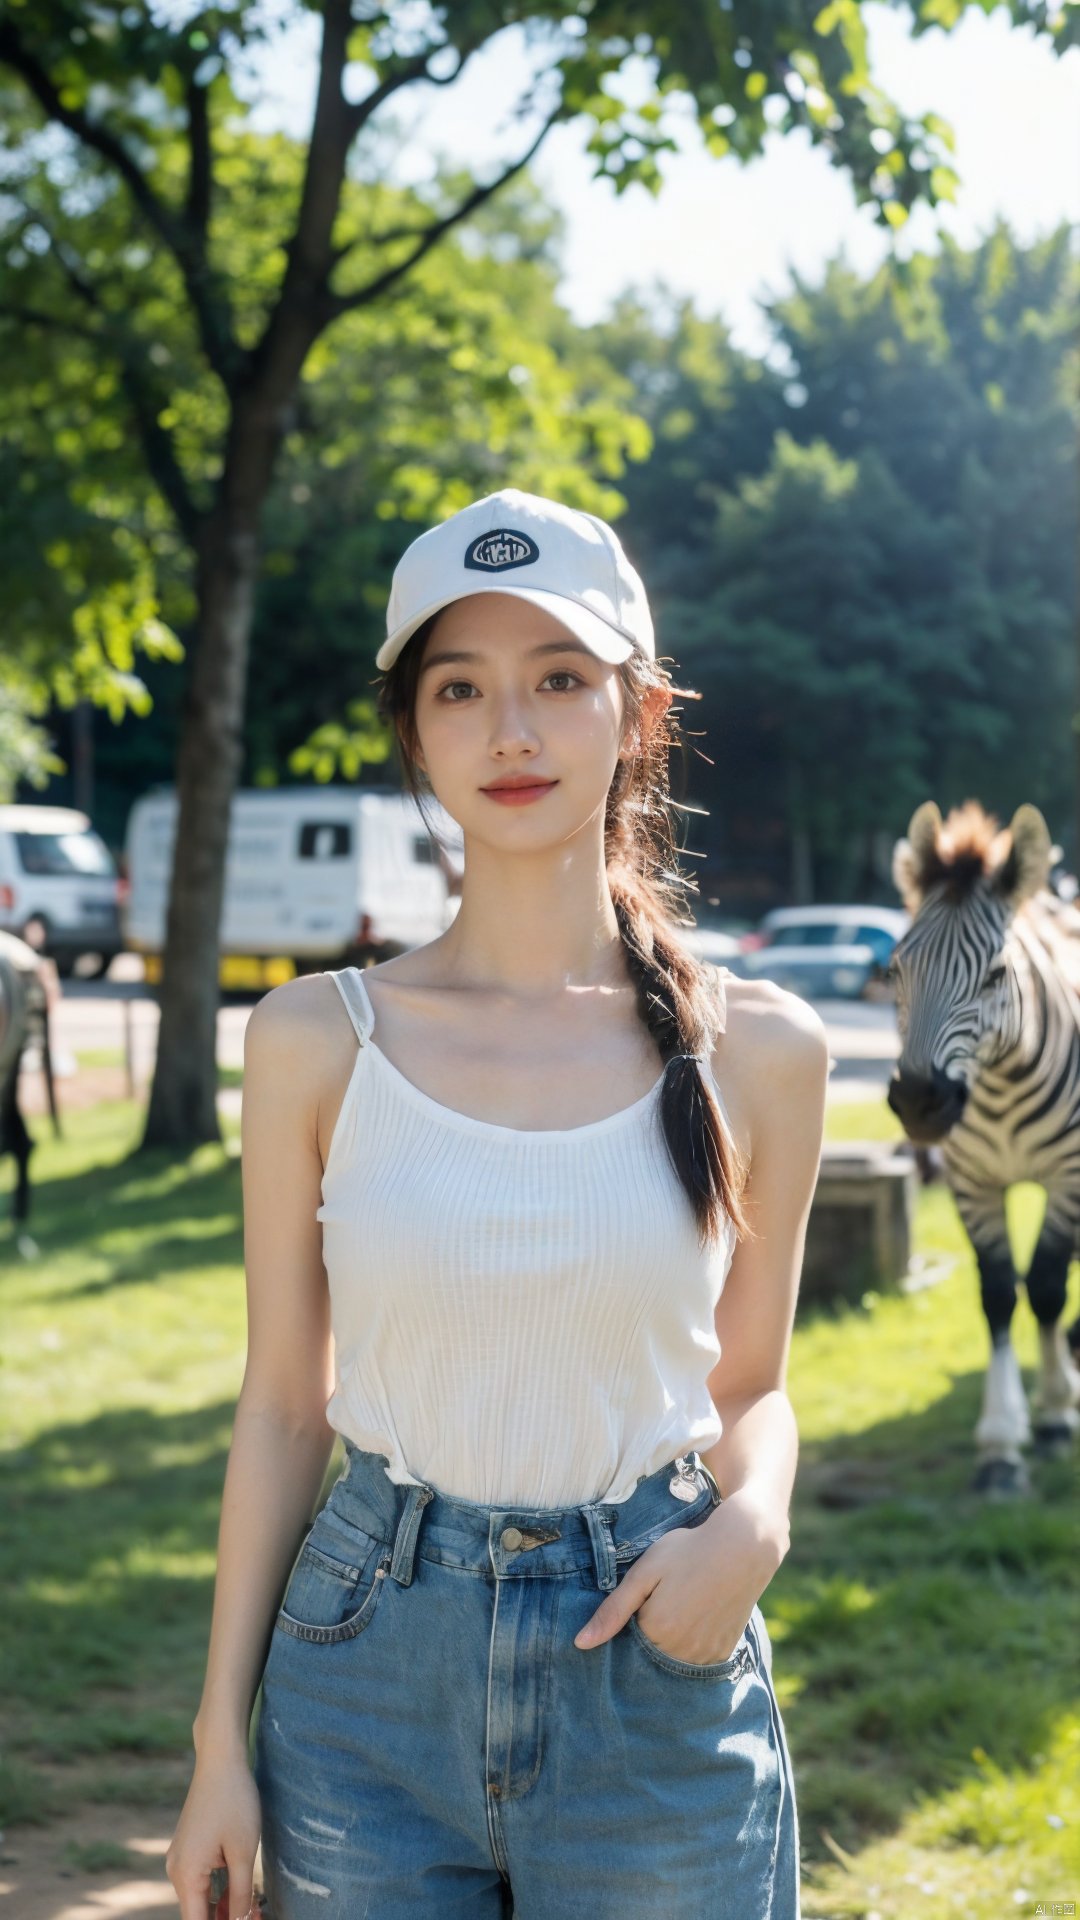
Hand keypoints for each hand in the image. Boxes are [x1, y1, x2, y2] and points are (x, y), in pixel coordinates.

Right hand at [165, 1752, 260, 1919]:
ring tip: (254, 1910)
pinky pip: (201, 1880)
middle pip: (198, 1913)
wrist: (220, 1760)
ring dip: (224, 1908)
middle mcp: (176, 1870)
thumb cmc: (234, 1801)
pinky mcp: (188, 1849)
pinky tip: (241, 1893)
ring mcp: (181, 1858)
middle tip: (255, 1917)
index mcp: (185, 1875)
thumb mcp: (243, 1851)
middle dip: (225, 1919)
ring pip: (201, 1898)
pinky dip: (219, 1891)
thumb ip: (241, 1894)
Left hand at [573, 1491, 783, 1664]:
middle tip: (669, 1595)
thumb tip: (580, 1644)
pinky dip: (694, 1642)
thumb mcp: (645, 1572)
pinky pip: (698, 1657)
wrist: (743, 1546)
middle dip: (652, 1630)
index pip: (627, 1641)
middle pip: (652, 1652)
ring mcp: (705, 1655)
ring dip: (673, 1640)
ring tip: (685, 1603)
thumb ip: (613, 1610)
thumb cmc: (688, 1552)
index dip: (633, 1617)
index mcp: (657, 1632)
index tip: (645, 1596)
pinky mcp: (724, 1652)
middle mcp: (681, 1652)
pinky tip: (699, 1613)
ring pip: (674, 1658)